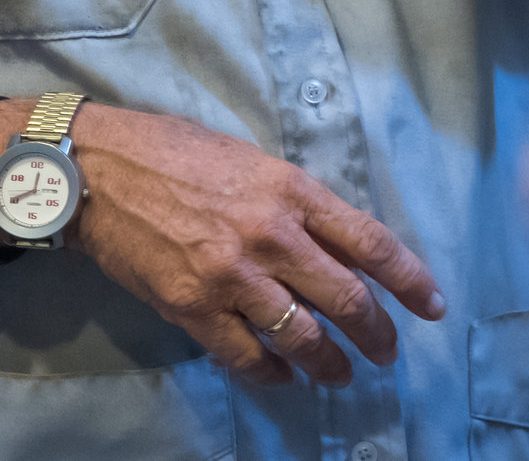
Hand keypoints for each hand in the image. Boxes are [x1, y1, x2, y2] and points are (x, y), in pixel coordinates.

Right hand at [0, 100, 444, 387]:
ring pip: (303, 337)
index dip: (410, 280)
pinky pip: (249, 358)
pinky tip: (283, 376)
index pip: (369, 242)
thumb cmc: (173, 152)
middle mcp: (270, 235)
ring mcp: (232, 277)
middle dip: (378, 334)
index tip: (432, 305)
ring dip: (330, 364)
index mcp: (290, 189)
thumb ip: (292, 201)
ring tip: (340, 374)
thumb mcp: (248, 159)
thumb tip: (333, 243)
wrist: (95, 170)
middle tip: (388, 352)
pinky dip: (273, 374)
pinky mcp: (193, 308)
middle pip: (347, 298)